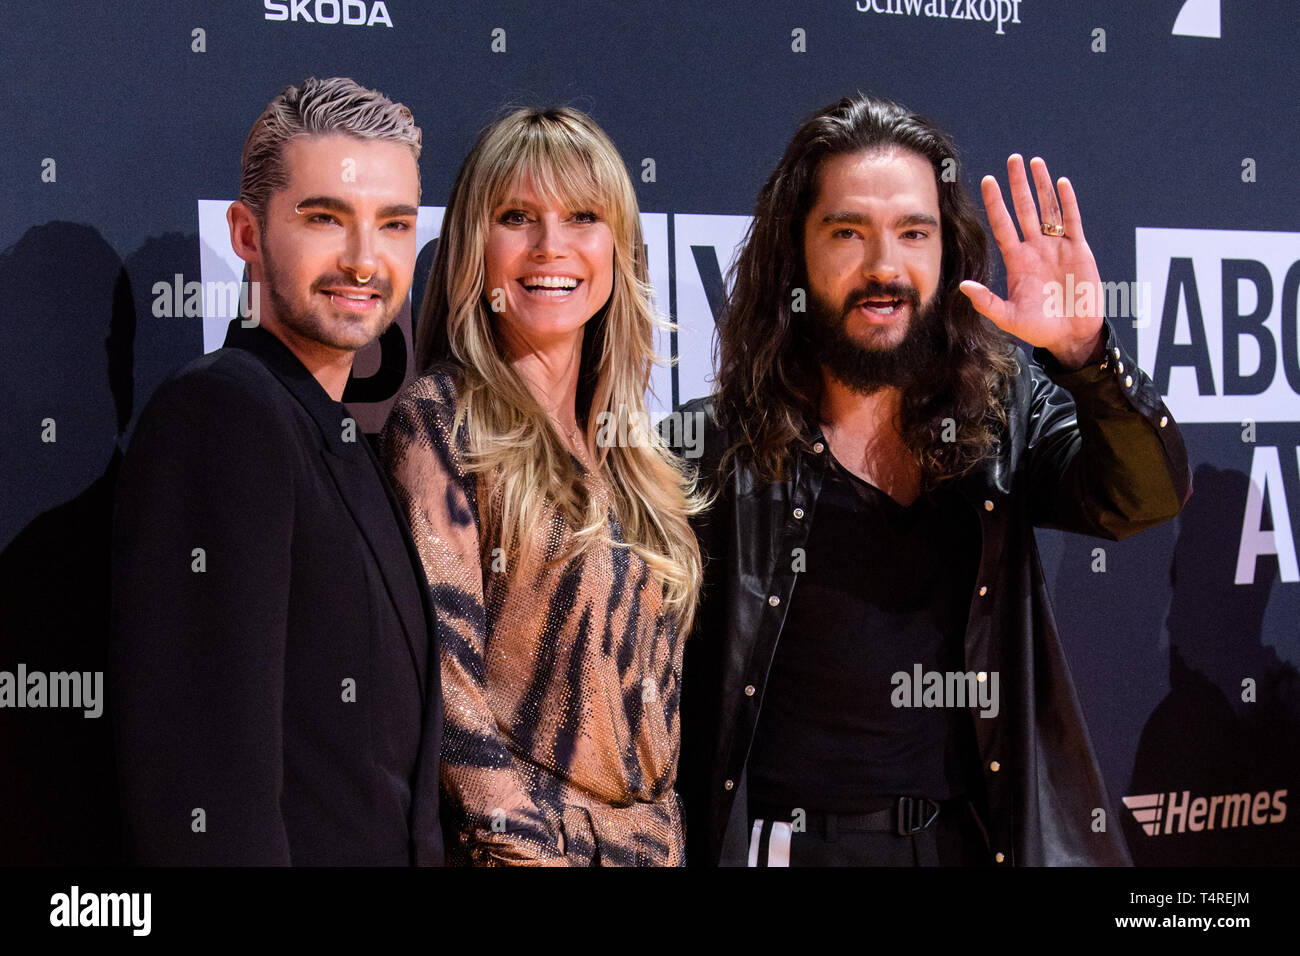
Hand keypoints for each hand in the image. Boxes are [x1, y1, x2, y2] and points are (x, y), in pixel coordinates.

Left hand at [959, 154, 1104, 370]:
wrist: (1071, 335)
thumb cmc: (1039, 328)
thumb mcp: (1008, 317)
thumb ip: (987, 302)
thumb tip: (963, 286)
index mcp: (1017, 261)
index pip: (1003, 225)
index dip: (995, 203)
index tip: (987, 180)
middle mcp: (1035, 248)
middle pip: (1024, 209)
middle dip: (1018, 185)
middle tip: (1012, 159)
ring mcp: (1057, 247)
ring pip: (1048, 209)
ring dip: (1041, 186)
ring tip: (1034, 162)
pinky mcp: (1078, 250)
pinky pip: (1072, 221)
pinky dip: (1067, 202)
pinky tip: (1060, 183)